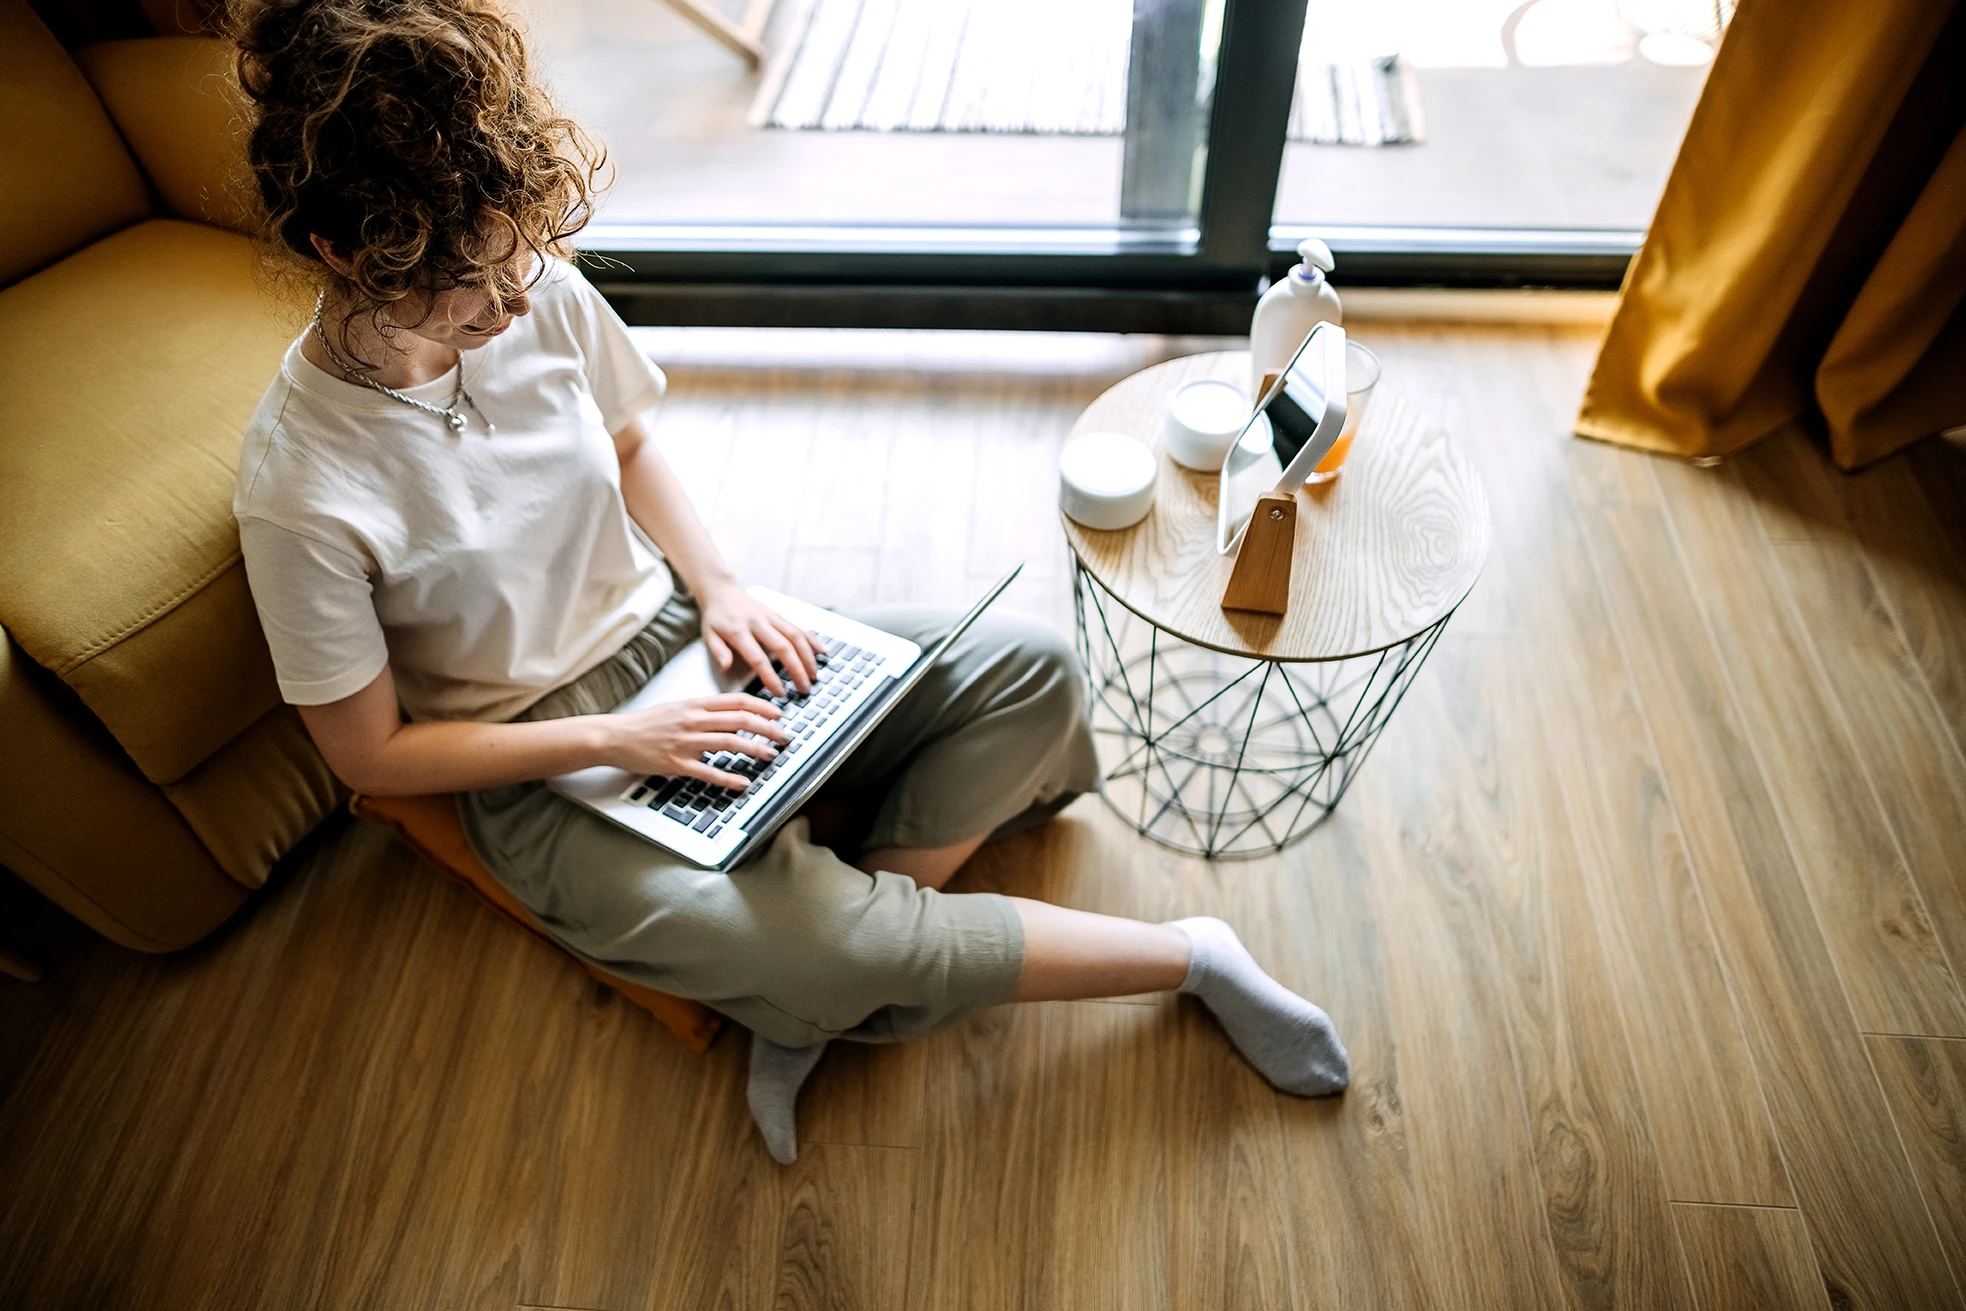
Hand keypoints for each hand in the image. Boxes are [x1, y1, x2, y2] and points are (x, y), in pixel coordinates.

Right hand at [603, 693, 790, 789]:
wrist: (615, 736)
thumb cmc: (646, 723)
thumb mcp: (677, 708)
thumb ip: (703, 711)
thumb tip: (731, 715)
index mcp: (695, 704)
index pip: (737, 700)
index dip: (762, 706)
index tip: (778, 714)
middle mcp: (693, 720)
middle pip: (740, 720)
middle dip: (767, 728)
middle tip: (783, 736)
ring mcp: (686, 742)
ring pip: (730, 743)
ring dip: (755, 750)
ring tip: (770, 756)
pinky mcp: (677, 763)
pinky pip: (708, 772)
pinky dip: (728, 778)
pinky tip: (742, 782)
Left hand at [696, 580, 819, 695]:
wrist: (722, 590)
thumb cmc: (715, 617)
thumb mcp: (708, 635)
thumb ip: (718, 651)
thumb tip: (726, 666)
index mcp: (738, 631)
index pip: (758, 658)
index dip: (770, 677)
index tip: (780, 693)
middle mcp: (758, 622)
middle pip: (783, 647)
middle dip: (796, 670)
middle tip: (804, 689)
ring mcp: (771, 617)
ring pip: (795, 636)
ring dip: (808, 657)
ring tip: (814, 675)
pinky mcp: (779, 614)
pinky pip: (799, 627)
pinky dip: (812, 639)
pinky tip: (822, 652)